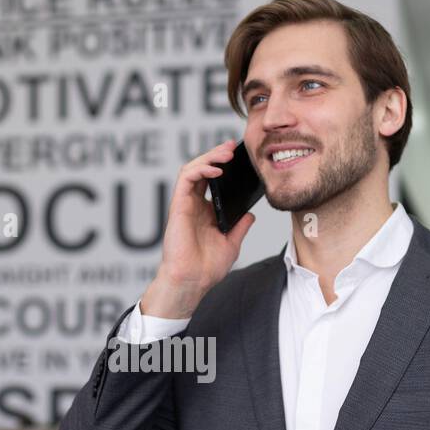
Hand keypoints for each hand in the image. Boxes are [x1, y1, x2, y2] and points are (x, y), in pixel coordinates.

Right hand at [140, 140, 257, 317]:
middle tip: (233, 147)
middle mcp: (194, 205)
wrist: (192, 282)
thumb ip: (240, 227)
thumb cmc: (206, 268)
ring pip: (193, 169)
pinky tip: (216, 169)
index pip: (214, 180)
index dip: (224, 166)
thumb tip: (251, 215)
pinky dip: (200, 169)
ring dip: (209, 157)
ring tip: (226, 153)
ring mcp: (185, 204)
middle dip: (217, 154)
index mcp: (206, 211)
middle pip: (203, 170)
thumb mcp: (232, 244)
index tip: (240, 158)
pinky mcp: (178, 206)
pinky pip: (186, 179)